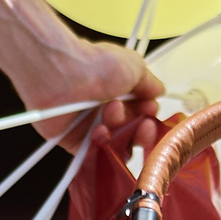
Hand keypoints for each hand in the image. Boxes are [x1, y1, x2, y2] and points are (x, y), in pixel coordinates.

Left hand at [12, 40, 163, 149]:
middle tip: (142, 122)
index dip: (149, 116)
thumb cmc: (94, 65)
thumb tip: (158, 90)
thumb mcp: (134, 65)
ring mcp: (92, 127)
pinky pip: (98, 154)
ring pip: (118, 144)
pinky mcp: (77, 142)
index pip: (142, 115)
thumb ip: (149, 82)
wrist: (62, 73)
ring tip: (110, 110)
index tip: (150, 110)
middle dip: (141, 129)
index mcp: (120, 93)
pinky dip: (103, 143)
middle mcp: (106, 110)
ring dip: (120, 129)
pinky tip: (99, 128)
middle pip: (133, 134)